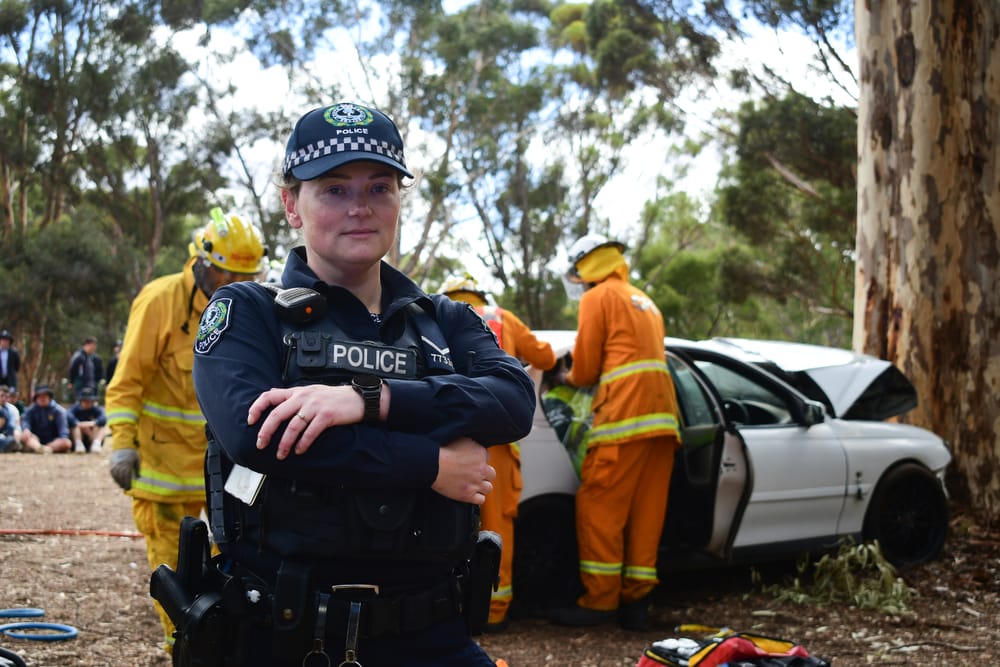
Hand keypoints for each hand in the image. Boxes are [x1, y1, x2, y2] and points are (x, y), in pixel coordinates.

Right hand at [109, 448, 138, 490]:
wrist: (122, 446)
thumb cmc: (132, 453)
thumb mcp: (137, 459)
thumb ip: (137, 469)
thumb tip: (138, 478)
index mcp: (127, 463)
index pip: (126, 475)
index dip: (128, 482)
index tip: (130, 487)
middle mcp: (120, 464)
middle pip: (121, 476)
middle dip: (123, 483)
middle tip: (127, 488)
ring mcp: (115, 464)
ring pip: (116, 475)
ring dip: (119, 482)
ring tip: (123, 486)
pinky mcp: (111, 464)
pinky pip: (112, 473)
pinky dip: (115, 478)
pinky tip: (118, 482)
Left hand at [248, 384, 368, 459]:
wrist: (359, 399)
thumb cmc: (334, 399)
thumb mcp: (311, 393)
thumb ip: (295, 399)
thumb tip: (276, 409)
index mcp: (297, 392)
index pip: (269, 395)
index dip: (256, 408)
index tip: (250, 421)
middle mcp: (303, 397)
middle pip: (277, 414)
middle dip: (266, 432)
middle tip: (260, 445)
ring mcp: (315, 406)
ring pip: (293, 426)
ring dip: (284, 443)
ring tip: (281, 454)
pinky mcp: (327, 416)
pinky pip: (310, 432)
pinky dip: (303, 443)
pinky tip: (299, 451)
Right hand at [432, 437, 495, 504]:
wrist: (433, 465)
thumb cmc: (443, 450)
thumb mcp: (461, 439)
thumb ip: (471, 444)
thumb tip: (474, 448)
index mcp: (480, 453)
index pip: (487, 457)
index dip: (479, 460)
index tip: (471, 462)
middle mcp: (481, 469)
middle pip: (491, 474)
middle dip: (484, 474)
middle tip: (474, 474)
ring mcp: (476, 483)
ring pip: (488, 488)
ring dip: (482, 487)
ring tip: (473, 485)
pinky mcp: (468, 495)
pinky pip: (481, 500)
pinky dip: (477, 498)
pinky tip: (471, 494)